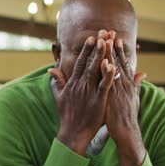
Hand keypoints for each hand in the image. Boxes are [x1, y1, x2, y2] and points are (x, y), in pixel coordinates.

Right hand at [49, 34, 115, 154]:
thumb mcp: (59, 96)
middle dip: (96, 47)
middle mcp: (80, 85)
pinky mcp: (97, 101)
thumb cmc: (67, 115)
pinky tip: (113, 65)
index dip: (86, 50)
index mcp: (72, 83)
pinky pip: (104, 86)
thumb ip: (57, 81)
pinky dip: (108, 75)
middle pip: (89, 62)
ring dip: (102, 55)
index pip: (79, 62)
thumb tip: (51, 69)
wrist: (72, 132)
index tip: (92, 38)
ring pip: (96, 70)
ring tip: (107, 42)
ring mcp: (88, 92)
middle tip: (102, 33)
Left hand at [106, 38, 146, 165]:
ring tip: (106, 40)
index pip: (121, 62)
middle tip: (108, 30)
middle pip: (116, 61)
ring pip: (113, 69)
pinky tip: (103, 63)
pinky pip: (109, 83)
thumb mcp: (133, 97)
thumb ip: (136, 84)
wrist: (126, 132)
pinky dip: (107, 73)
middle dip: (112, 46)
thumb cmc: (127, 116)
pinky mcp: (112, 98)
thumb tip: (142, 73)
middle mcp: (123, 84)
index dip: (118, 49)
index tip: (114, 36)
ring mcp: (118, 90)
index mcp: (126, 83)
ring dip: (109, 54)